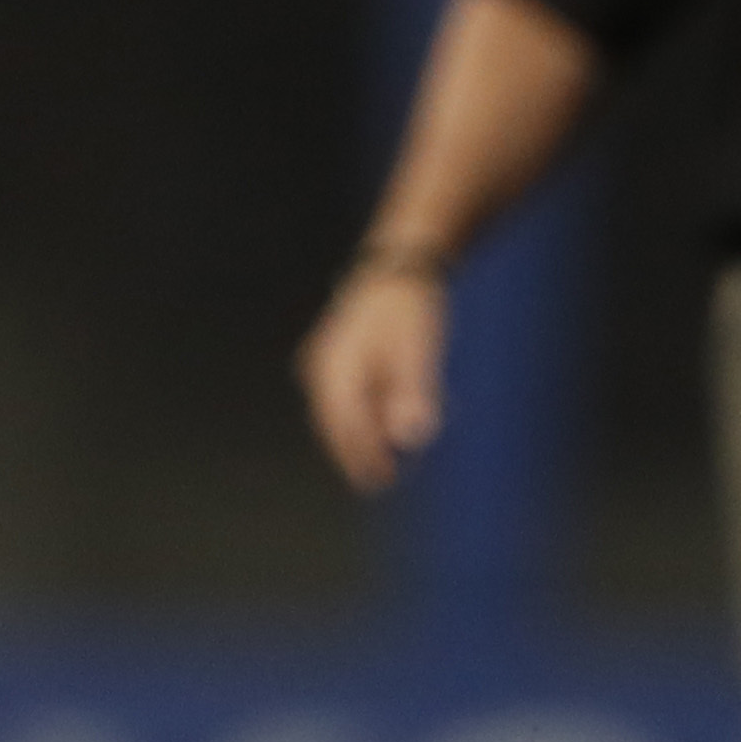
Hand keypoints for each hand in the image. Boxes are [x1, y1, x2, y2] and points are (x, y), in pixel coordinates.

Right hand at [297, 253, 448, 493]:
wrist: (402, 262)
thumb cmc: (410, 307)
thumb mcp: (418, 352)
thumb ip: (413, 395)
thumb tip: (410, 438)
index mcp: (336, 370)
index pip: (344, 426)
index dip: (362, 456)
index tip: (382, 479)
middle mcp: (322, 367)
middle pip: (336, 422)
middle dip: (358, 450)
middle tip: (382, 477)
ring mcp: (326, 359)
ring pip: (341, 408)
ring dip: (363, 431)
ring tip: (391, 450)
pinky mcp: (337, 354)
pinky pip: (347, 393)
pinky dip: (365, 410)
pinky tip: (388, 414)